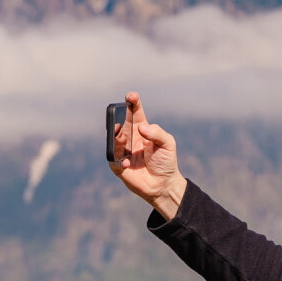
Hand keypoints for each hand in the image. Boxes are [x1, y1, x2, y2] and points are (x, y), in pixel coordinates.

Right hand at [110, 91, 186, 219]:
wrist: (163, 184)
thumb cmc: (166, 161)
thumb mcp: (168, 144)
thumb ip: (157, 133)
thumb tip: (141, 128)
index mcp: (142, 129)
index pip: (135, 113)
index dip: (132, 103)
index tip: (130, 96)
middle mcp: (130, 138)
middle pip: (120, 123)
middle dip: (117, 117)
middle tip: (117, 114)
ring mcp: (123, 151)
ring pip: (113, 140)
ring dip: (114, 136)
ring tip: (118, 131)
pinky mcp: (119, 167)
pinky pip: (114, 161)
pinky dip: (119, 161)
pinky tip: (128, 163)